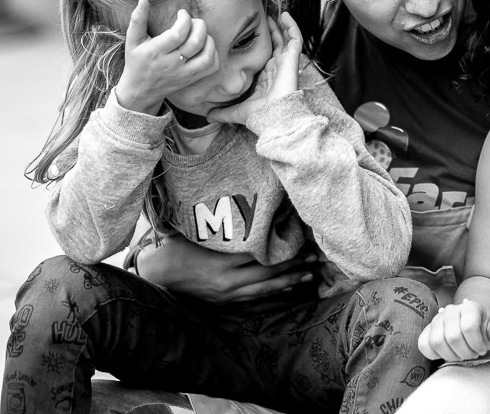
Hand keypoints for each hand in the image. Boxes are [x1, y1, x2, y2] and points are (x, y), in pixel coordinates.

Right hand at [115, 0, 216, 114]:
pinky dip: (213, 53)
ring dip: (208, 39)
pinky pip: (212, 67)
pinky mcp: (193, 78)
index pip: (178, 34)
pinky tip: (205, 46)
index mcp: (156, 52)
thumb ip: (138, 19)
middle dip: (199, 26)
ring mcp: (185, 73)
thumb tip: (143, 0)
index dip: (185, 20)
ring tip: (199, 33)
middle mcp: (172, 64)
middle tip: (193, 21)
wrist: (141, 90)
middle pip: (196, 43)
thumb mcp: (132, 40)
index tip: (182, 14)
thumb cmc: (137, 60)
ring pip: (207, 56)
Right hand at [137, 233, 318, 302]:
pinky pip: (253, 299)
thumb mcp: (197, 232)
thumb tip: (245, 206)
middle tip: (314, 257)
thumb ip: (221, 225)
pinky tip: (287, 290)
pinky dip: (272, 294)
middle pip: (267, 273)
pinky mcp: (224, 302)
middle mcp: (228, 281)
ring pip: (264, 289)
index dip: (283, 249)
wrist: (155, 277)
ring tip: (308, 276)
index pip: (260, 254)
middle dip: (293, 266)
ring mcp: (227, 294)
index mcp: (222, 261)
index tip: (302, 240)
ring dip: (288, 282)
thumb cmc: (174, 248)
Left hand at [207, 12, 302, 125]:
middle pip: (277, 42)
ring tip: (274, 11)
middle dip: (272, 29)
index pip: (266, 53)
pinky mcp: (292, 60)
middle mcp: (277, 66)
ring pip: (286, 38)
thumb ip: (222, 112)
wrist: (273, 117)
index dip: (261, 41)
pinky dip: (292, 27)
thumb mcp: (235, 111)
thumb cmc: (259, 115)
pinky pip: (295, 39)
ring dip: (281, 25)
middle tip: (263, 14)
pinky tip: (284, 16)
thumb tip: (206, 115)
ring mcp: (286, 62)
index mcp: (266, 75)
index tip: (251, 29)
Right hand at [417, 299, 489, 361]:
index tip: (482, 349)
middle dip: (465, 352)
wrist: (470, 326)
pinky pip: (423, 345)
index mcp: (470, 307)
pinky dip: (434, 354)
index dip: (477, 344)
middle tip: (471, 354)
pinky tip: (447, 353)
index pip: (469, 327)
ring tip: (460, 354)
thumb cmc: (482, 329)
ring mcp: (436, 319)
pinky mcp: (426, 330)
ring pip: (437, 342)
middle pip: (453, 337)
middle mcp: (451, 310)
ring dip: (451, 355)